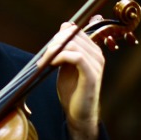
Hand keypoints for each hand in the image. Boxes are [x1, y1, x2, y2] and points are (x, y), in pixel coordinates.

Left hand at [41, 18, 105, 139]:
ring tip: (45, 62)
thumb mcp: (66, 64)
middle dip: (54, 42)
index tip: (47, 48)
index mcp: (92, 50)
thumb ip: (65, 48)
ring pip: (73, 44)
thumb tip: (64, 26)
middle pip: (73, 34)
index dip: (58, 35)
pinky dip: (60, 57)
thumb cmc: (72, 89)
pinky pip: (77, 57)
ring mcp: (97, 64)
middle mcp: (97, 54)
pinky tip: (51, 64)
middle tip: (43, 56)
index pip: (74, 30)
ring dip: (54, 50)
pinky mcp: (92, 74)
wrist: (78, 113)